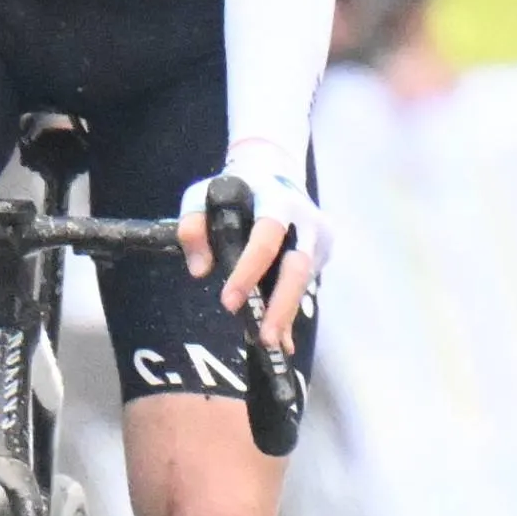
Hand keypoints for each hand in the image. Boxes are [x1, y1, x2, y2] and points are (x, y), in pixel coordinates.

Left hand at [176, 162, 322, 353]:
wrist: (274, 171)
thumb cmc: (234, 188)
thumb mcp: (202, 195)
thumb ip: (193, 227)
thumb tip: (200, 271)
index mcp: (276, 199)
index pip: (267, 236)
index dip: (249, 270)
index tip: (229, 302)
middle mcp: (305, 219)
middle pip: (299, 266)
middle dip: (282, 304)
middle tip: (265, 337)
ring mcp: (319, 237)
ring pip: (305, 281)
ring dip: (287, 313)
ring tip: (272, 344)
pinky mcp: (323, 252)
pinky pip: (305, 285)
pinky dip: (291, 310)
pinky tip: (282, 335)